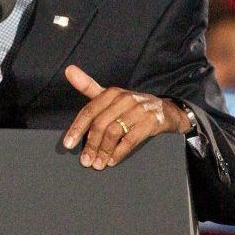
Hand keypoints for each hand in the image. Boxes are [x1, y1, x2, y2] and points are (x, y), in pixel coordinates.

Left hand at [62, 65, 188, 169]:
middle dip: (90, 144)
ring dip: (103, 150)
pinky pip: (131, 139)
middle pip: (100, 124)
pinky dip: (119, 152)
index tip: (68, 144)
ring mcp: (138, 110)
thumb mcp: (110, 95)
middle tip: (85, 161)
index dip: (77, 128)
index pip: (89, 111)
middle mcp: (123, 99)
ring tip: (97, 164)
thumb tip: (68, 70)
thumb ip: (88, 86)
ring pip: (114, 132)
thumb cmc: (131, 105)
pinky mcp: (150, 122)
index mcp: (111, 93)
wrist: (166, 110)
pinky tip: (112, 161)